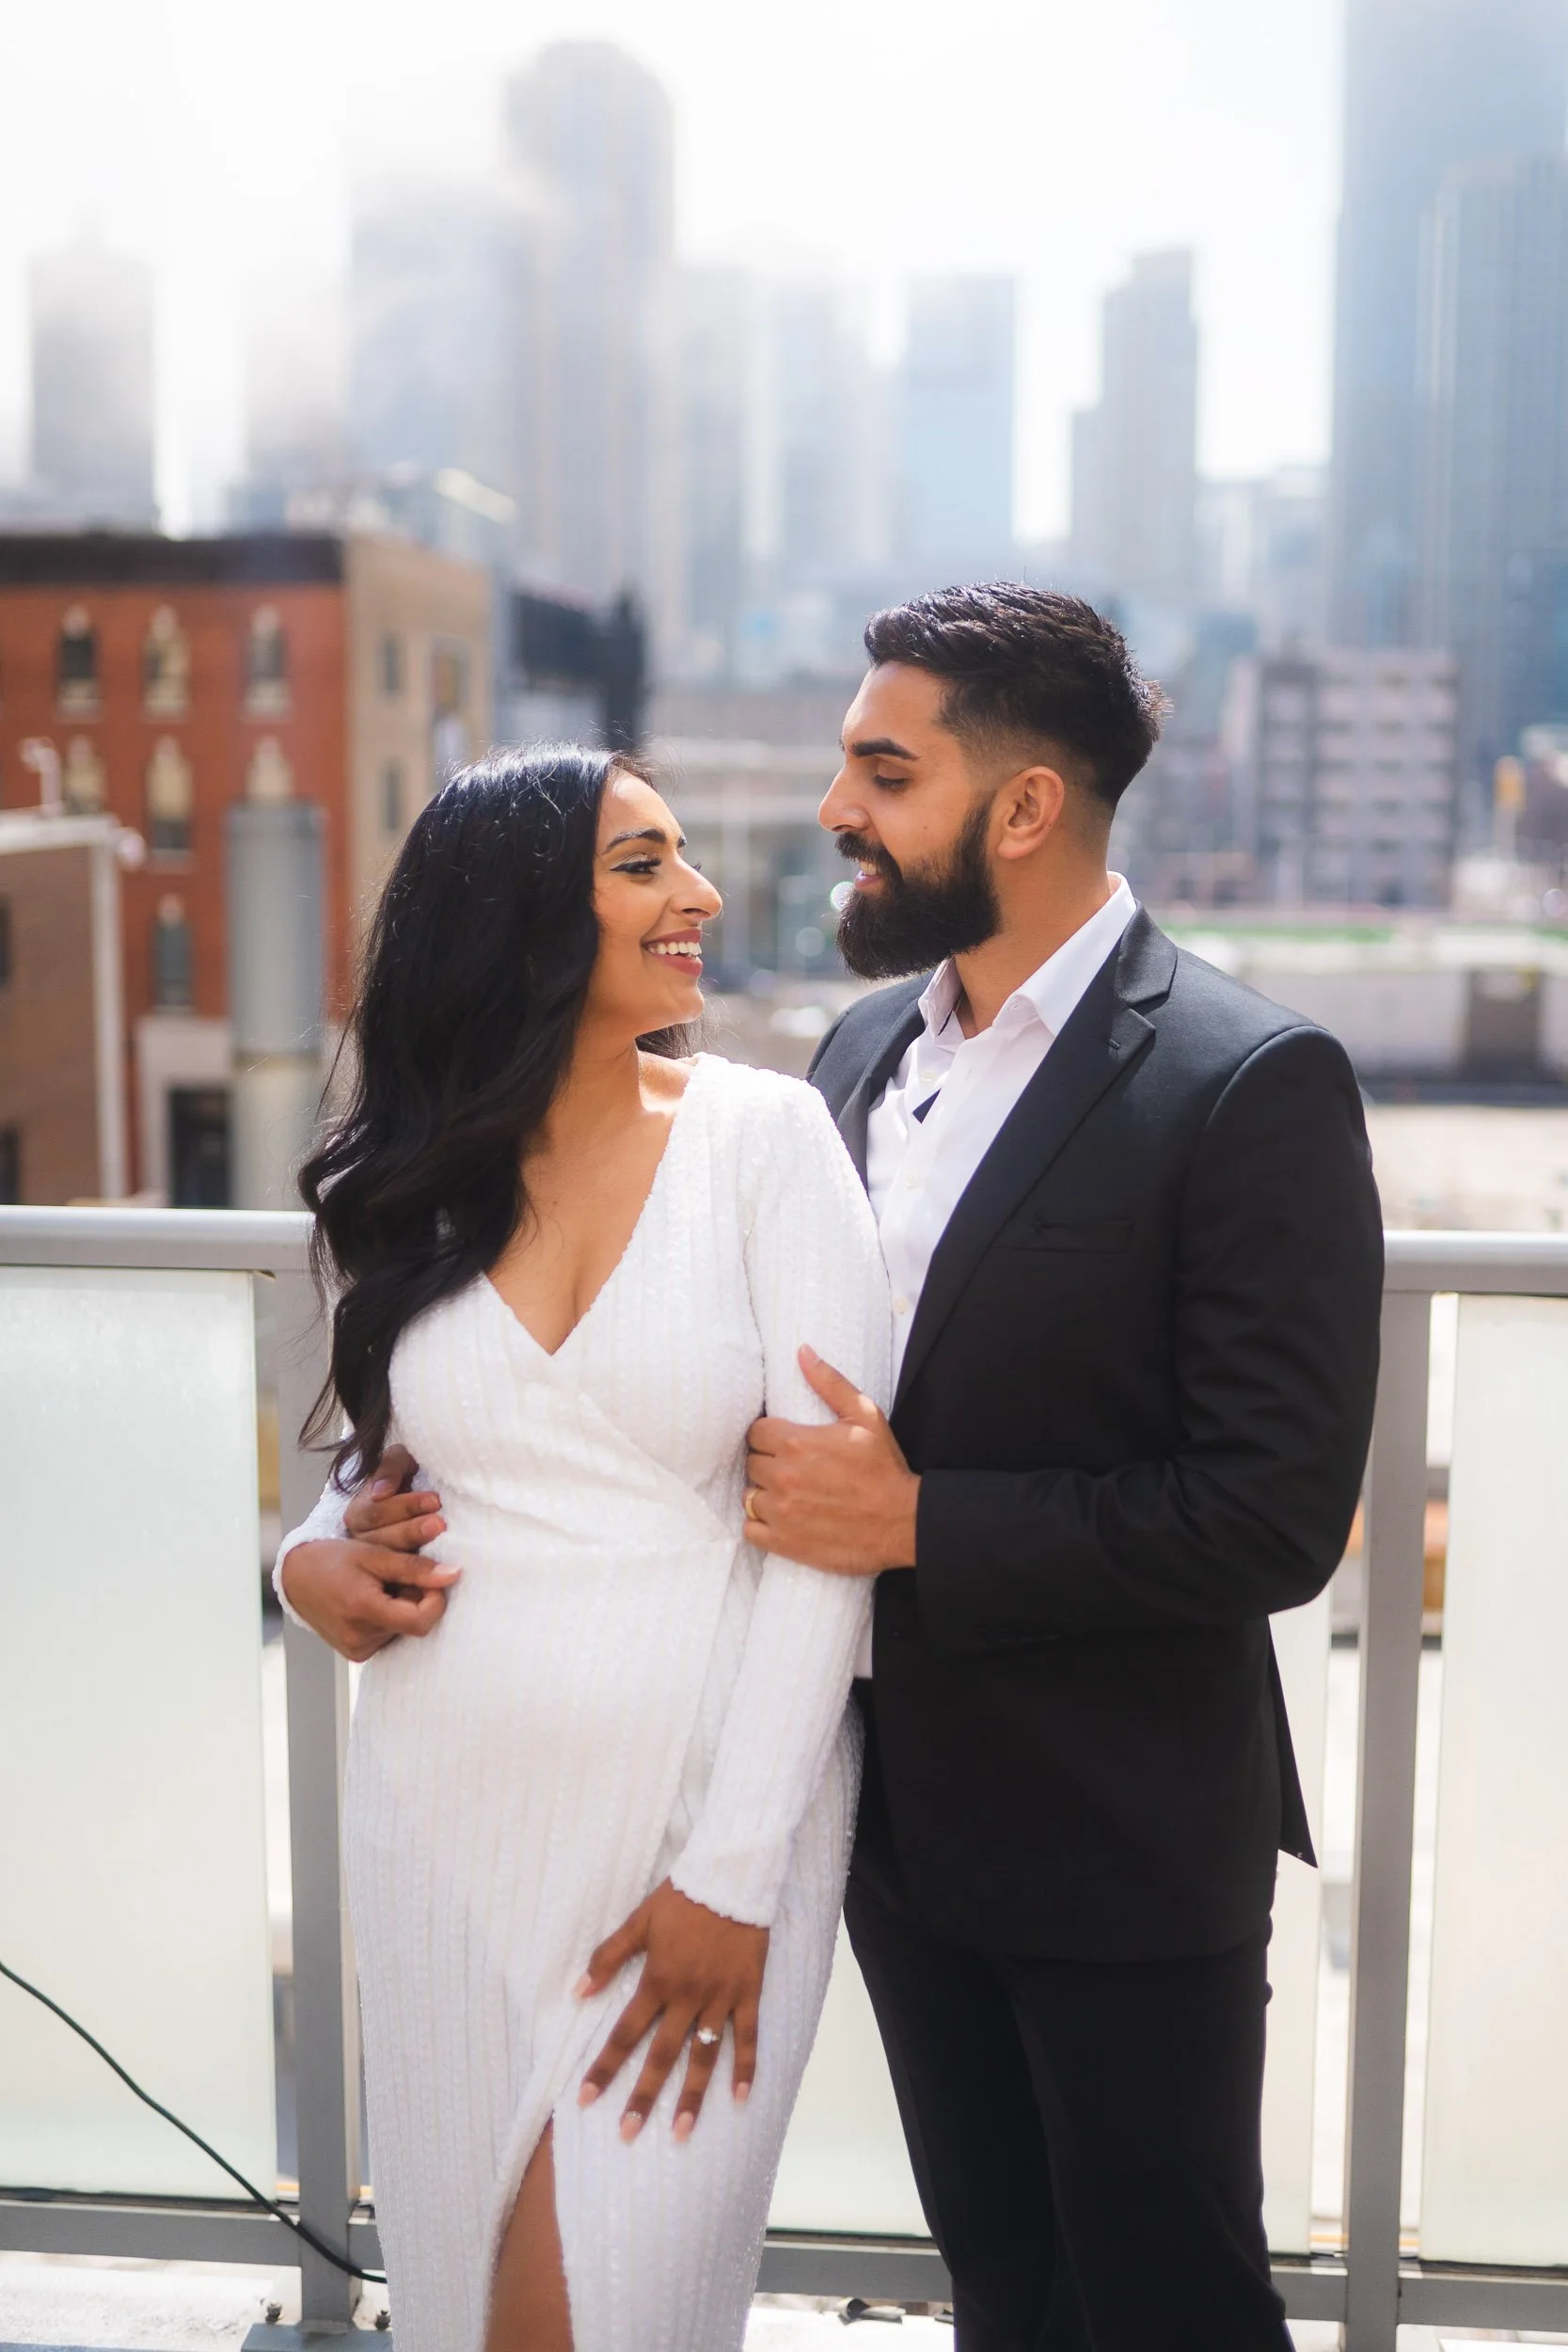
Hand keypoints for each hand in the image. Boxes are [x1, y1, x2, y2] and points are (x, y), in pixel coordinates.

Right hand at [280, 1445, 459, 1662]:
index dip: (434, 1599)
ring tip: (380, 1588)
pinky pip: (388, 1637)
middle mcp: (359, 1638)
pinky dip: (389, 1620)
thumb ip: (416, 1567)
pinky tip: (372, 1602)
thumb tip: (454, 1574)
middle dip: (415, 1600)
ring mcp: (356, 1650)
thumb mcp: (375, 1555)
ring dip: (402, 1609)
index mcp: (363, 1610)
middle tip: (396, 1578)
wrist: (297, 1577)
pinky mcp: (355, 1654)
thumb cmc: (336, 1559)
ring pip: (403, 1631)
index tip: (430, 1578)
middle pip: (413, 1624)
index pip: (421, 1620)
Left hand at [576, 1880, 767, 2140]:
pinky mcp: (749, 1994)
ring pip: (704, 2057)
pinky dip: (746, 2068)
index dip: (604, 2066)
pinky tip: (741, 2098)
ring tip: (681, 2132)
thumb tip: (577, 1992)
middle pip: (662, 2055)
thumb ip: (608, 1958)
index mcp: (658, 1980)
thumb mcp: (639, 1921)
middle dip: (643, 2097)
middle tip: (628, 2134)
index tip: (586, 2099)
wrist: (732, 1876)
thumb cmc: (682, 1898)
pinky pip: (748, 2038)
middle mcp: (688, 1997)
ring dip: (692, 2097)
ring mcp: (721, 1999)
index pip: (625, 2033)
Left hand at [743, 1347, 918, 1576]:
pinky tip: (781, 1519)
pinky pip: (750, 1529)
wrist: (902, 1522)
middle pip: (752, 1463)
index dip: (769, 1436)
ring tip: (788, 1494)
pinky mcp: (784, 1542)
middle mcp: (782, 1476)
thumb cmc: (884, 1468)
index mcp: (796, 1443)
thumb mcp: (865, 1416)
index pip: (755, 1433)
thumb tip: (802, 1352)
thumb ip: (829, 1382)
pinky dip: (760, 1524)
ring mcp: (780, 1512)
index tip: (784, 1443)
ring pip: (749, 1496)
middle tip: (791, 1468)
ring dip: (764, 1493)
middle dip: (768, 1463)